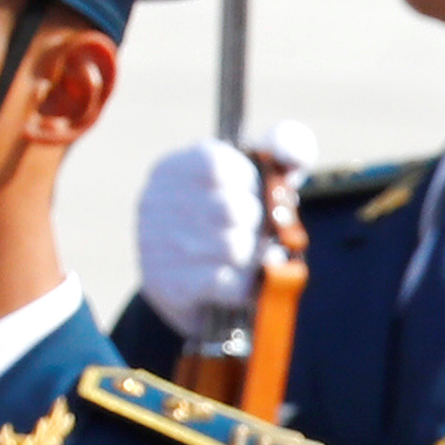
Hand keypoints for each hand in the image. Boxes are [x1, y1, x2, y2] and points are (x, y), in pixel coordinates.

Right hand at [134, 141, 271, 338]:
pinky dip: (246, 286)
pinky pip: (226, 283)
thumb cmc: (239, 228)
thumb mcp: (264, 181)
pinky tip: (242, 284)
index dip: (252, 186)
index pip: (220, 165)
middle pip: (232, 208)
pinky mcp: (166, 287)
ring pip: (233, 248)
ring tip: (249, 260)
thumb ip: (284, 151)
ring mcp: (154, 245)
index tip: (254, 199)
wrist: (205, 297)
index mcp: (175, 168)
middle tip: (257, 236)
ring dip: (254, 258)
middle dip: (258, 226)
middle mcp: (155, 202)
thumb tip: (289, 147)